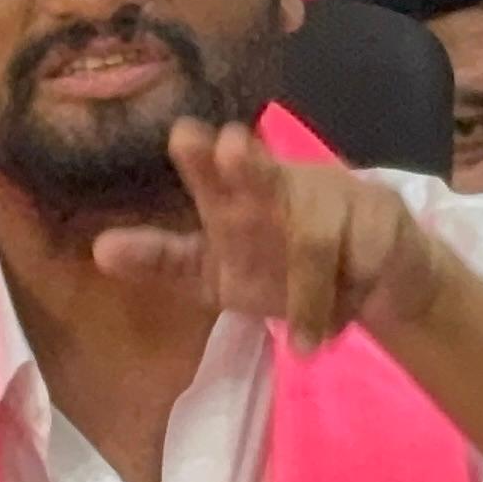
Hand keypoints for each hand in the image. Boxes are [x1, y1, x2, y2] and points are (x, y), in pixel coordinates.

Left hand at [92, 121, 450, 350]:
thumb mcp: (219, 273)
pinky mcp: (382, 213)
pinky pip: (363, 258)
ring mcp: (335, 193)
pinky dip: (353, 297)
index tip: (185, 137)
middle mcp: (282, 183)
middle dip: (248, 164)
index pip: (214, 170)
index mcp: (236, 195)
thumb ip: (165, 260)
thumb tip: (100, 249)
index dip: (201, 156)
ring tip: (307, 344)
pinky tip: (350, 315)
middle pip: (262, 171)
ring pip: (314, 240)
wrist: (377, 283)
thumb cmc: (283, 266)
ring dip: (311, 297)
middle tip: (230, 151)